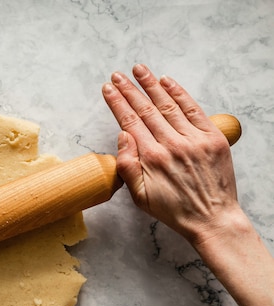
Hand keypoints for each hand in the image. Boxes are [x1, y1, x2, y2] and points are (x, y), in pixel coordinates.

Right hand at [101, 64, 239, 245]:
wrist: (212, 219)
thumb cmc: (173, 210)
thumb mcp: (139, 197)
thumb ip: (127, 166)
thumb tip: (123, 136)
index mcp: (151, 158)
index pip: (130, 122)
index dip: (117, 103)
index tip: (108, 89)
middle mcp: (172, 145)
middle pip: (146, 110)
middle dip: (129, 90)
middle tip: (118, 75)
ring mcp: (194, 140)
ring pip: (168, 105)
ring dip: (151, 85)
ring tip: (139, 70)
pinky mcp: (212, 138)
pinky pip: (193, 110)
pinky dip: (179, 93)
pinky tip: (166, 82)